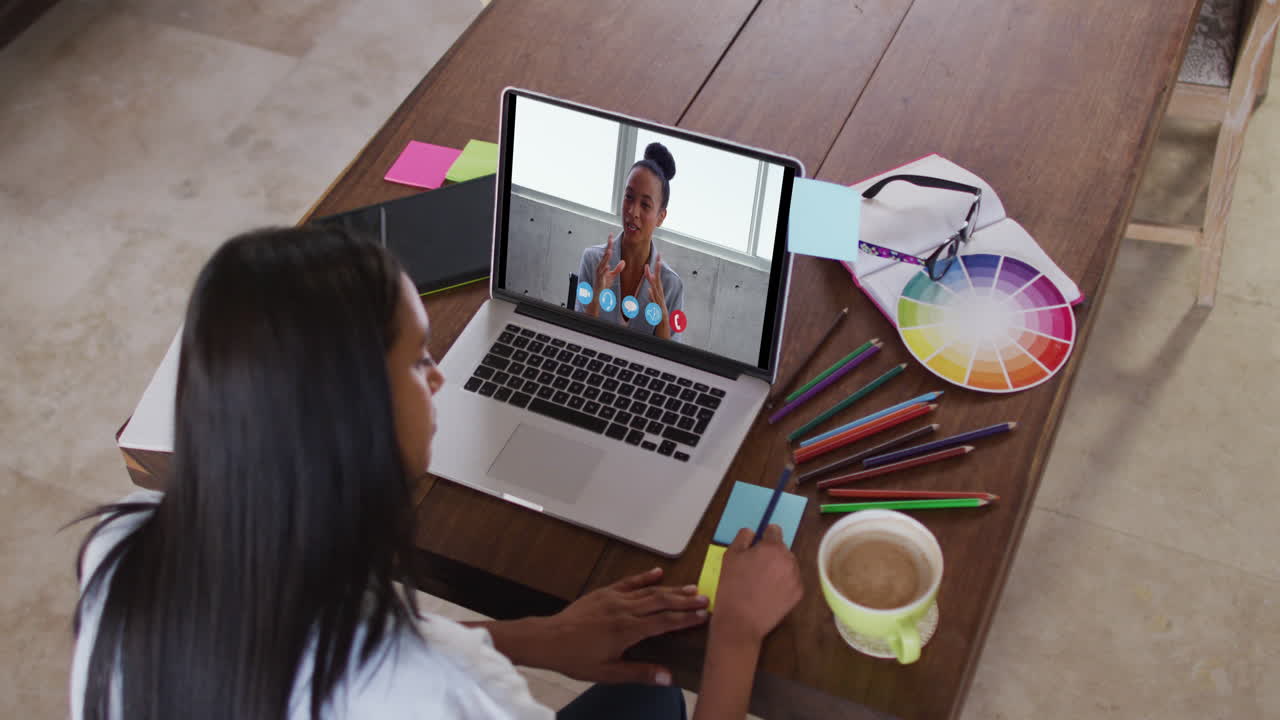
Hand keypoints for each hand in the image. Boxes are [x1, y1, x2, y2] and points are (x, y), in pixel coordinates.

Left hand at [530, 567, 708, 684]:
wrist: (548, 639)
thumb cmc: (576, 658)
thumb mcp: (608, 673)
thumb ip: (639, 672)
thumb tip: (667, 677)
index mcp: (627, 630)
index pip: (664, 621)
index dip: (686, 618)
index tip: (704, 616)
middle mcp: (624, 610)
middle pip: (661, 601)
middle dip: (685, 600)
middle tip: (706, 599)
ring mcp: (614, 598)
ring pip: (649, 590)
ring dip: (672, 589)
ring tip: (692, 587)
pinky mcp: (604, 592)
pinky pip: (629, 582)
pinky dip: (645, 577)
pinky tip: (658, 572)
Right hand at [594, 233, 625, 296]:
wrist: (598, 294)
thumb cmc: (604, 284)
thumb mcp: (612, 275)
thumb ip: (618, 268)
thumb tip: (623, 262)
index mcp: (603, 264)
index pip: (607, 252)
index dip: (609, 244)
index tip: (611, 235)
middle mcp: (600, 267)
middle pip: (605, 255)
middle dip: (607, 246)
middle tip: (610, 238)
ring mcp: (599, 273)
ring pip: (603, 263)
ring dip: (606, 257)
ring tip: (610, 250)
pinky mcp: (599, 279)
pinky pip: (602, 274)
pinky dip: (604, 270)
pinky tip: (607, 267)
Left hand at [644, 254, 670, 337]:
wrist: (664, 333)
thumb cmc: (659, 320)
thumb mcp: (655, 306)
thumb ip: (652, 298)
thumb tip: (649, 290)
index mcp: (658, 296)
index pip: (657, 280)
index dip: (656, 268)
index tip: (656, 257)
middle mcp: (660, 298)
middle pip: (658, 282)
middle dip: (658, 269)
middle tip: (658, 257)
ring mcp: (660, 305)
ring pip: (657, 291)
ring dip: (654, 281)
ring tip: (652, 271)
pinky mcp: (659, 312)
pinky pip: (655, 304)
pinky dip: (652, 297)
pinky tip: (649, 291)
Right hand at [711, 526, 802, 644]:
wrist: (740, 621)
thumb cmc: (732, 587)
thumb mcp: (730, 556)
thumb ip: (742, 538)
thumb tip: (752, 532)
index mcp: (772, 547)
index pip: (774, 530)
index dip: (764, 535)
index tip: (757, 545)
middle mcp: (788, 560)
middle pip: (782, 548)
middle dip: (771, 553)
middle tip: (756, 567)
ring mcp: (796, 578)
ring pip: (788, 564)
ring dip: (779, 567)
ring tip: (762, 582)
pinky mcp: (798, 594)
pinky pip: (792, 580)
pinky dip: (784, 583)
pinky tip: (769, 592)